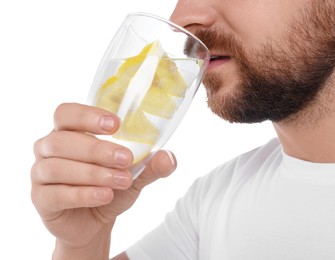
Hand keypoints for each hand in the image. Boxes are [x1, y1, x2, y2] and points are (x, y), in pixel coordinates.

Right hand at [31, 103, 175, 258]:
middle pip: (62, 139)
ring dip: (93, 173)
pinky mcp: (40, 198)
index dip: (88, 115)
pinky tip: (104, 196)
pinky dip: (83, 194)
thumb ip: (150, 165)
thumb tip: (167, 158)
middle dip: (97, 149)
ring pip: (57, 166)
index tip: (116, 124)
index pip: (67, 113)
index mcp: (69, 132)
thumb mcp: (134, 174)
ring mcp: (40, 173)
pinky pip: (55, 193)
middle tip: (125, 158)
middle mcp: (49, 147)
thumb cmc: (110, 186)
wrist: (95, 219)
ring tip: (122, 181)